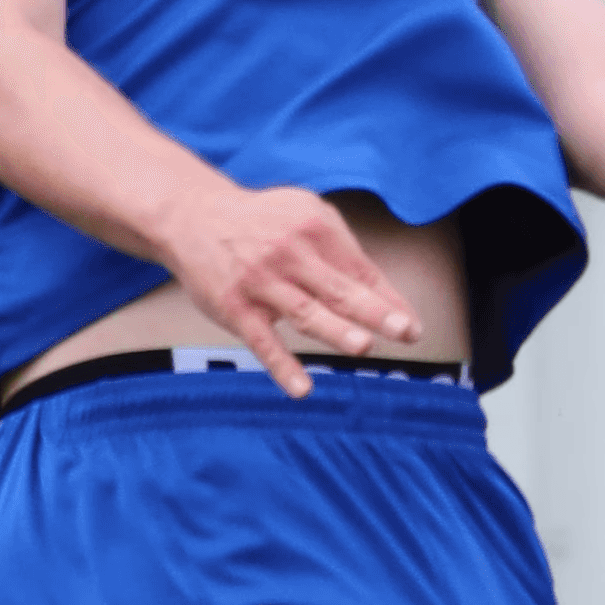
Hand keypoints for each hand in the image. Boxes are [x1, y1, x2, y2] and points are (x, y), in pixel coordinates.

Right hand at [155, 182, 422, 399]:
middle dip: (373, 310)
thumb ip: (345, 256)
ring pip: (304, 310)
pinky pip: (262, 341)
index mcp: (313, 226)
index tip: (412, 327)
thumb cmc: (263, 224)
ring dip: (334, 329)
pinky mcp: (235, 307)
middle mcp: (288, 251)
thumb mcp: (305, 217)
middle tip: (404, 331)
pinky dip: (282, 366)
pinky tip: (302, 389)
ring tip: (362, 345)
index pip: (359, 268)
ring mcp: (260, 280)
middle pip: (337, 287)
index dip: (387, 299)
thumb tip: (390, 303)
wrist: (192, 216)